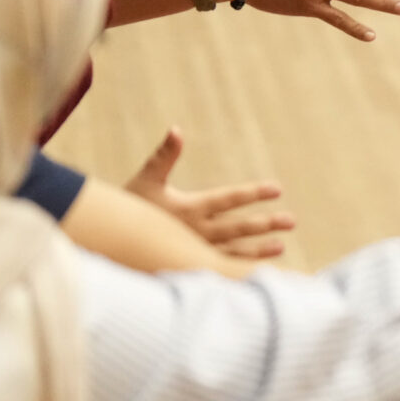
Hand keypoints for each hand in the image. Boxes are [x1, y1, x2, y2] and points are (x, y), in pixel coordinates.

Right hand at [123, 127, 294, 260]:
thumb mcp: (146, 179)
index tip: (277, 188)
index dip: (252, 193)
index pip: (226, 199)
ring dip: (257, 250)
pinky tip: (256, 271)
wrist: (108, 242)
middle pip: (236, 228)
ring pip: (231, 251)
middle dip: (265, 224)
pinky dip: (238, 271)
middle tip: (291, 220)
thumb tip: (176, 129)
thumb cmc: (128, 206)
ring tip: (281, 247)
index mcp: (187, 209)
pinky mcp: (188, 266)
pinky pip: (218, 269)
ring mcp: (193, 251)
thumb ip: (164, 156)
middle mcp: (194, 232)